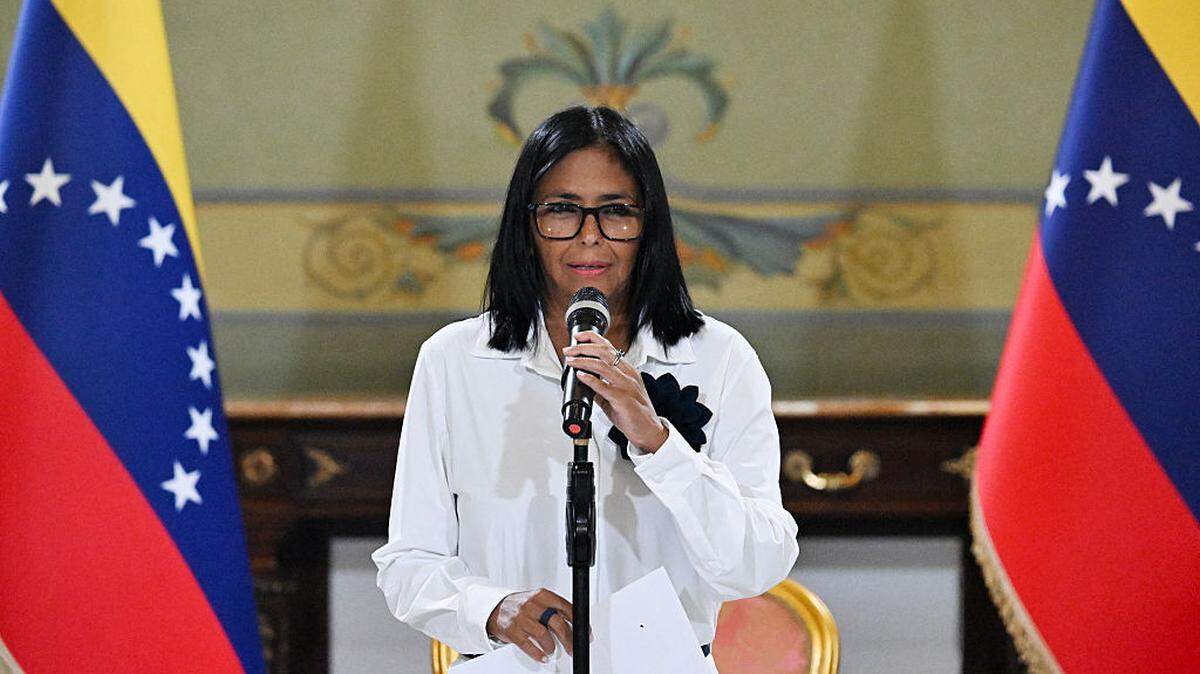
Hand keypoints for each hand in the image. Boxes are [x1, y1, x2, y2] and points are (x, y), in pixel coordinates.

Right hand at [486, 588, 574, 661]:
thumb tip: (576, 624)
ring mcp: (521, 618)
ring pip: (544, 635)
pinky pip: (528, 645)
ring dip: (551, 646)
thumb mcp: (540, 601)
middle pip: (557, 623)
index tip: (585, 632)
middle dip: (568, 639)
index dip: (578, 621)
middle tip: (572, 648)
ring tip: (552, 649)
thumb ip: (555, 609)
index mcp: (542, 595)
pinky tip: (543, 656)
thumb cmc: (523, 606)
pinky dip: (538, 654)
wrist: (498, 608)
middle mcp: (532, 605)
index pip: (565, 607)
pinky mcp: (512, 631)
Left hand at [564, 331, 668, 451]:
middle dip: (583, 348)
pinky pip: (604, 386)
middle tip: (569, 350)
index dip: (592, 339)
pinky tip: (581, 376)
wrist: (648, 430)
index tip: (578, 337)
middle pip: (604, 352)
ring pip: (603, 365)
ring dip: (583, 360)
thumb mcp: (617, 396)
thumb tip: (587, 385)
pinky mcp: (623, 399)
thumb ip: (603, 389)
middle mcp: (628, 374)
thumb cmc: (635, 414)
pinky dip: (590, 379)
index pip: (609, 347)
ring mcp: (626, 386)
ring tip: (571, 361)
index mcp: (628, 371)